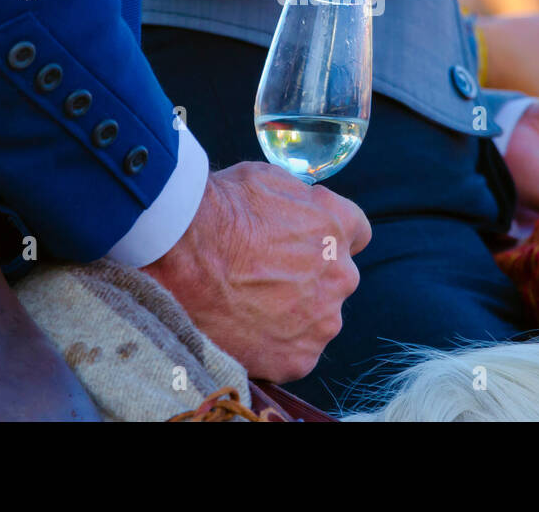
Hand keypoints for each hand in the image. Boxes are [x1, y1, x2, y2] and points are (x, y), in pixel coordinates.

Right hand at [143, 162, 370, 382]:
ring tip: (247, 307)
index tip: (304, 241)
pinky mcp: (296, 358)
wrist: (182, 251)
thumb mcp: (268, 179)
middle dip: (309, 278)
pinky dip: (274, 347)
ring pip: (317, 320)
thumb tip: (298, 207)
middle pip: (335, 280)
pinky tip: (244, 331)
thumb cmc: (219, 209)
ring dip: (293, 314)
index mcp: (339, 227)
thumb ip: (297, 200)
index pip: (357, 234)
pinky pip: (294, 354)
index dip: (326, 237)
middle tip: (264, 276)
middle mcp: (342, 276)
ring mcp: (321, 322)